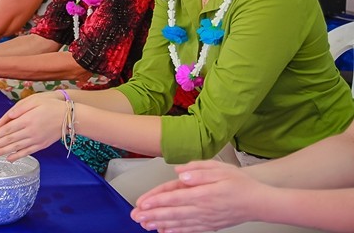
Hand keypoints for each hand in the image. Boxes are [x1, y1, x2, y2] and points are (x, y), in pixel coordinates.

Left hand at [0, 96, 64, 161]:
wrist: (69, 116)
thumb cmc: (51, 105)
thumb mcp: (35, 100)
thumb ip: (20, 108)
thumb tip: (9, 116)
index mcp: (27, 119)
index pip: (7, 129)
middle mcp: (30, 131)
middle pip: (9, 140)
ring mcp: (36, 140)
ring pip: (16, 147)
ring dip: (3, 152)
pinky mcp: (41, 145)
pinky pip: (27, 152)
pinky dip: (17, 156)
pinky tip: (9, 159)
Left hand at [131, 160, 260, 232]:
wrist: (260, 203)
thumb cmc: (240, 183)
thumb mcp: (221, 169)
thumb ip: (200, 170)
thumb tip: (181, 172)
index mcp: (204, 193)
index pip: (175, 197)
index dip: (157, 200)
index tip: (142, 202)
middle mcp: (203, 209)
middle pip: (173, 212)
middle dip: (152, 214)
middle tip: (136, 216)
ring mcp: (206, 220)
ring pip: (178, 223)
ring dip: (159, 224)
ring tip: (144, 224)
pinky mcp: (210, 226)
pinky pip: (189, 230)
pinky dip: (175, 231)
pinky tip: (164, 231)